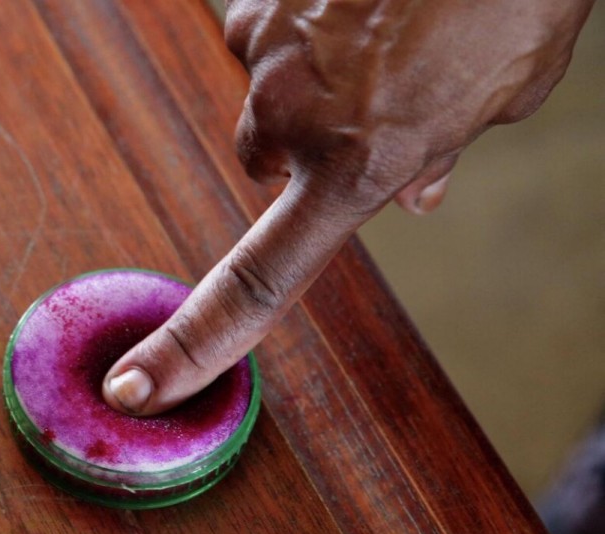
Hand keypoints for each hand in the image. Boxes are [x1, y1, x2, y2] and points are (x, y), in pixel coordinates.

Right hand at [103, 0, 595, 414]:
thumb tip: (417, 187)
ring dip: (306, 83)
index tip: (137, 388)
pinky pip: (262, 34)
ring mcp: (269, 54)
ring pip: (262, 98)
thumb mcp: (504, 96)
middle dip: (304, 147)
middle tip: (375, 106)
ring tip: (382, 37)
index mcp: (357, 167)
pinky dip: (301, 27)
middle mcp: (293, 119)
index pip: (256, 284)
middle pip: (260, 163)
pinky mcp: (258, 4)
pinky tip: (352, 5)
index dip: (191, 347)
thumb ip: (442, 153)